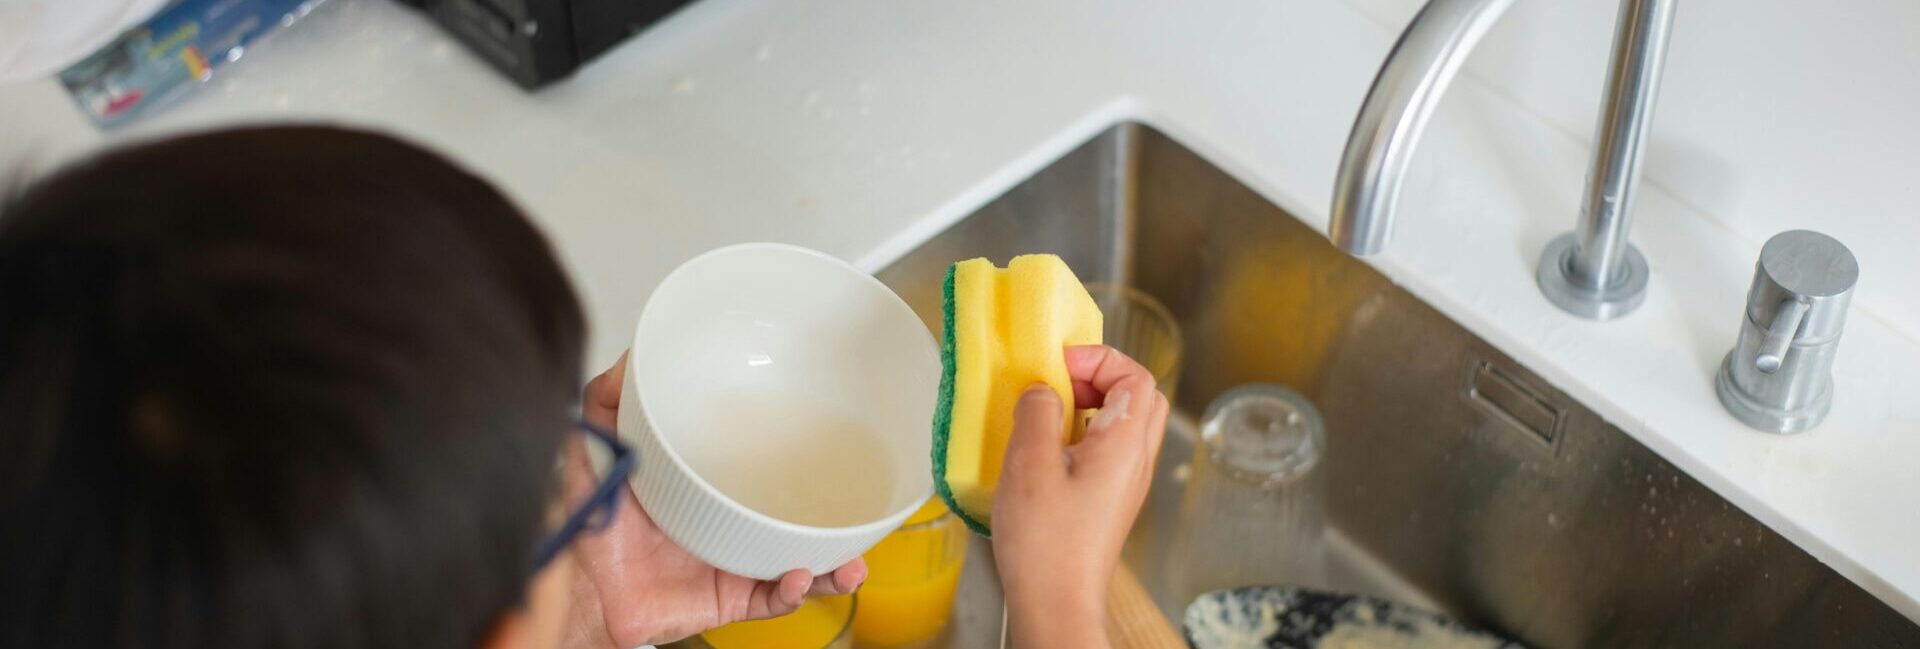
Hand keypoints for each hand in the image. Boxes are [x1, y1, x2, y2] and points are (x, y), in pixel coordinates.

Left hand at [560, 353, 867, 647]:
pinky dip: (791, 592)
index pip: (764, 465)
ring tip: (850, 559)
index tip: (832, 434)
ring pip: (800, 565)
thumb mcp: (595, 445)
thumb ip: (609, 398)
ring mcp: (732, 563)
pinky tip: (799, 576)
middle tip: (859, 502)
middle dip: (835, 515)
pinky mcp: (726, 600)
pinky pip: (771, 602)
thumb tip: (634, 355)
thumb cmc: (585, 521)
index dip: (801, 455)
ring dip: (833, 566)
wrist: (573, 586)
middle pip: (796, 517)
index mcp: (708, 486)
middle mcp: (728, 523)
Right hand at [991, 345, 1170, 648]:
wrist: (1056, 603)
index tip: (1058, 365)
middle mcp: (1136, 462)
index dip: (1099, 358)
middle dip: (1100, 377)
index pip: (1137, 376)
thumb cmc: (1045, 543)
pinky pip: (1109, 449)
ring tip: (1048, 415)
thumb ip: (1037, 413)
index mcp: (1126, 445)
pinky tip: (1046, 450)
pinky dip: (1083, 434)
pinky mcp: (1110, 500)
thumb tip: (1043, 389)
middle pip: (1140, 396)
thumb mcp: (1029, 464)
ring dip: (1090, 407)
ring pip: (1125, 423)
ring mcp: (1127, 483)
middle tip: (1059, 383)